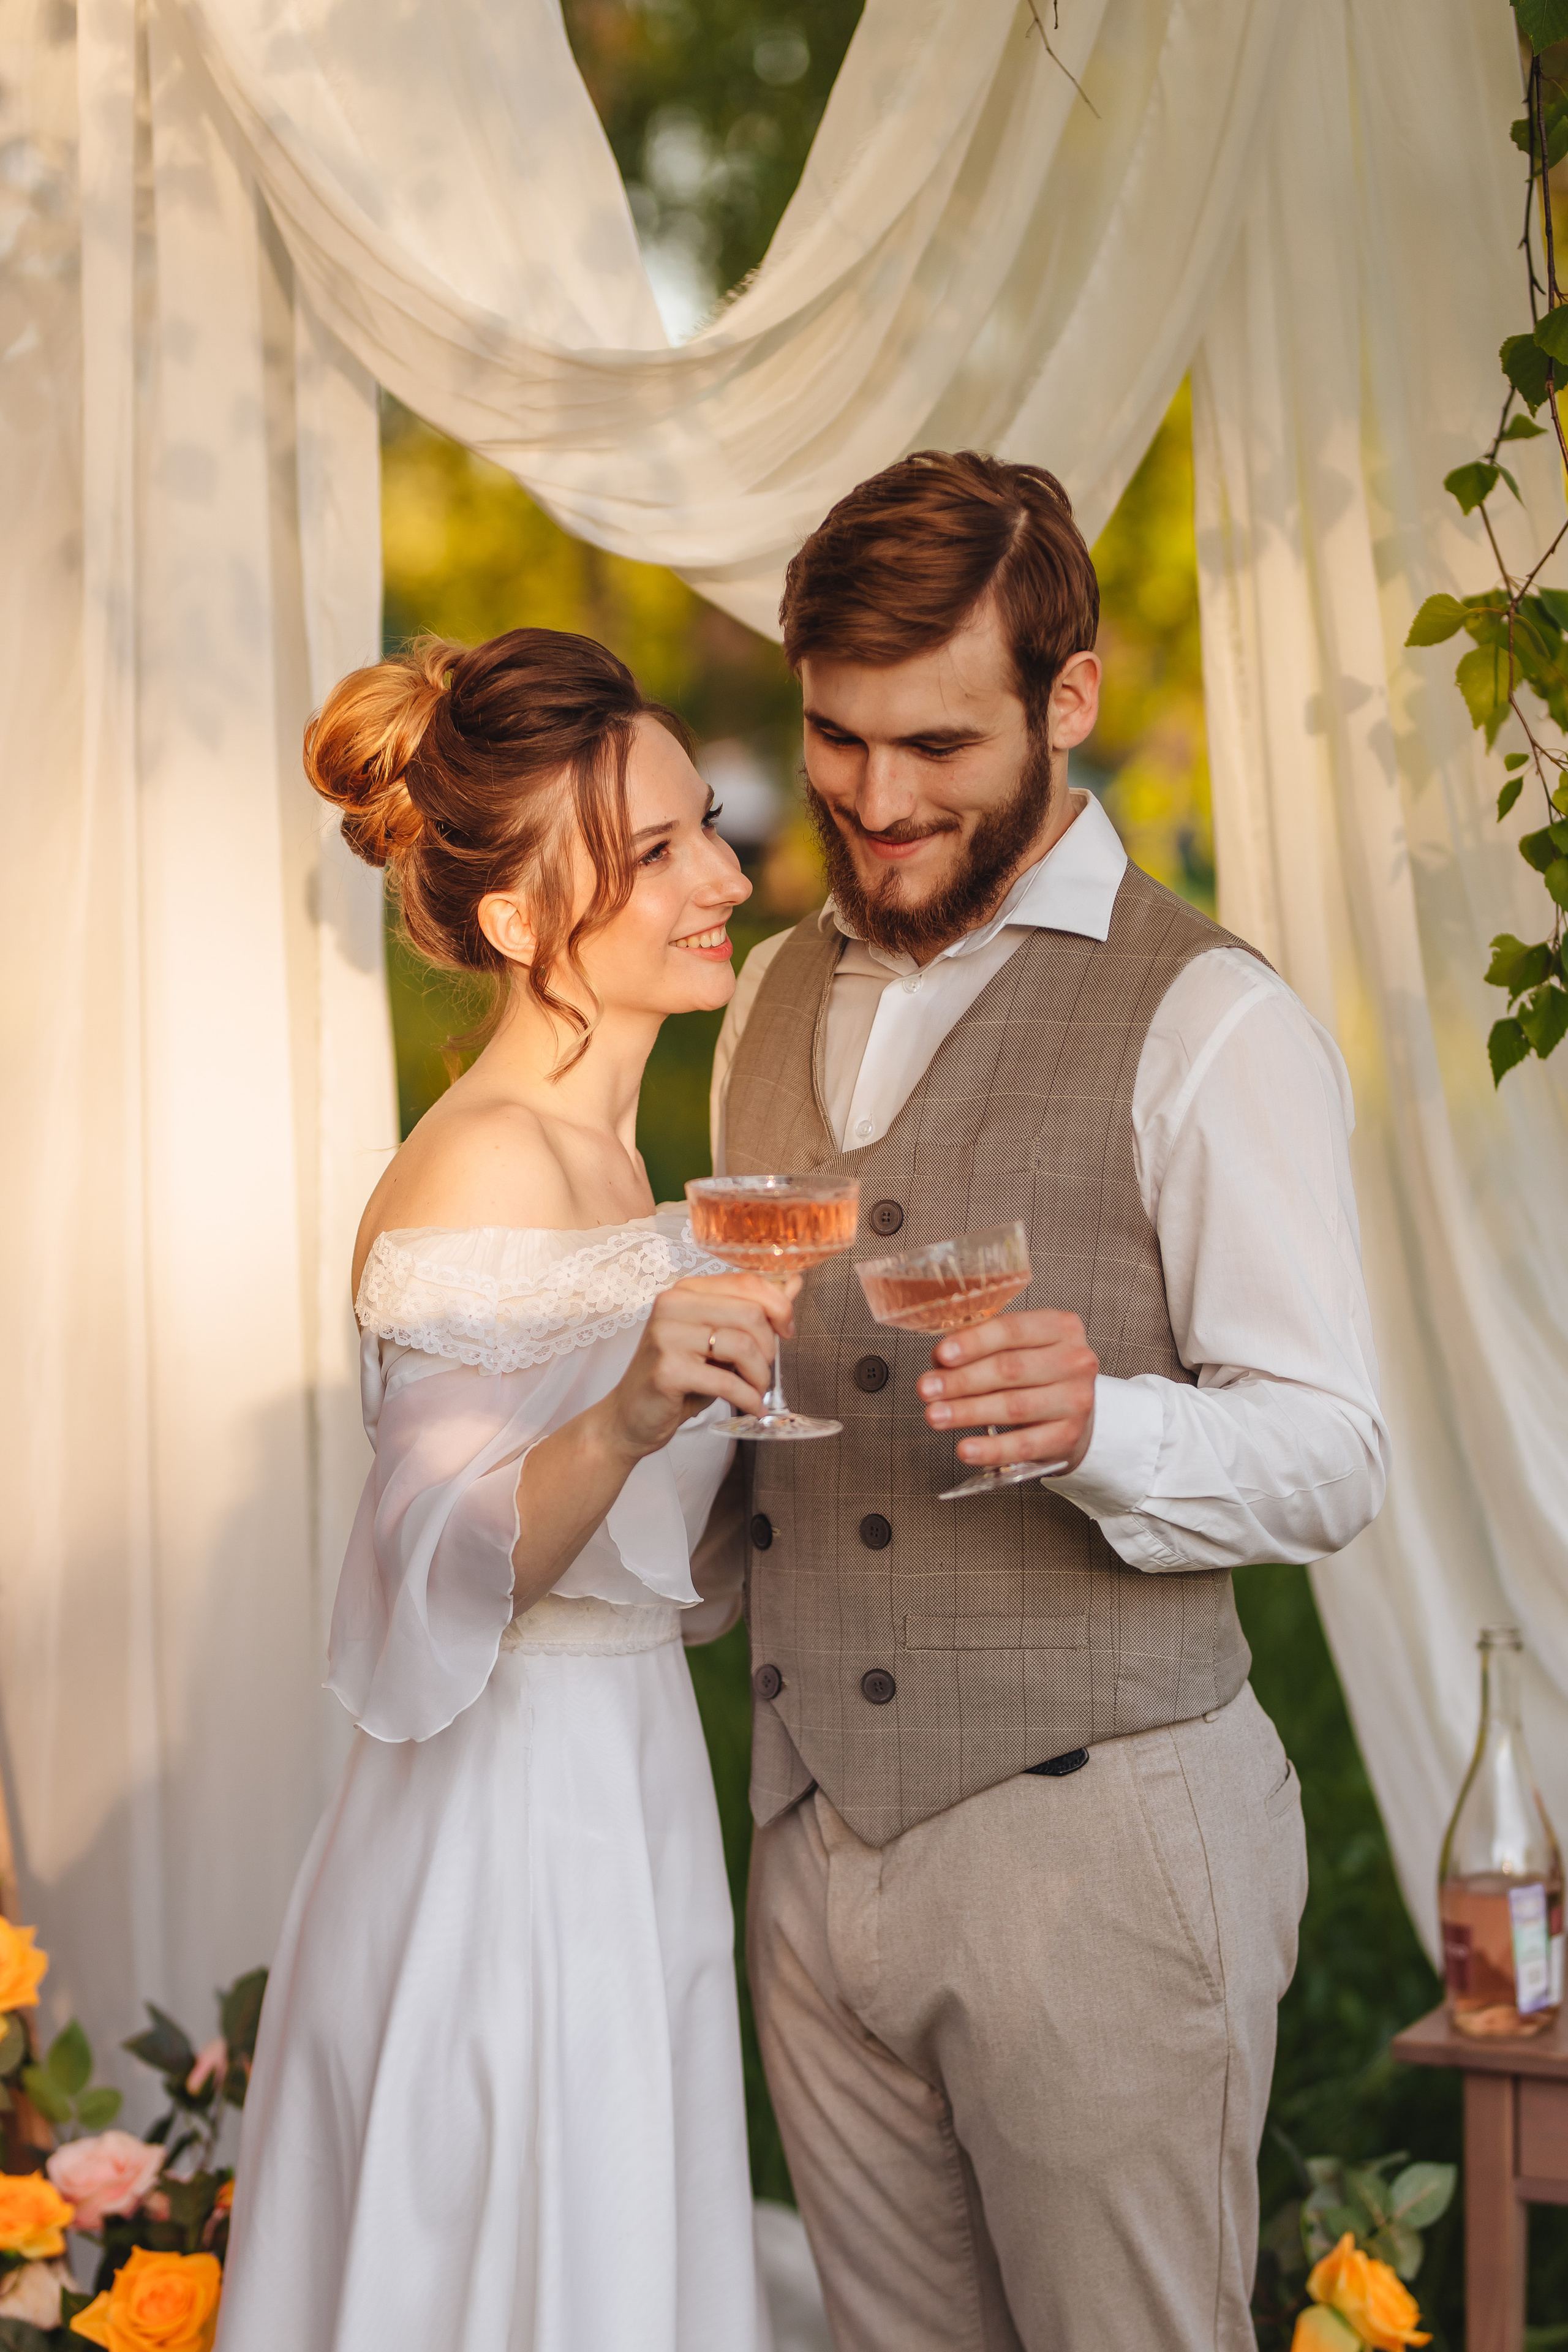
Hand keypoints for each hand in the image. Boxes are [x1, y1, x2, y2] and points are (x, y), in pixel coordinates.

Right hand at [603, 1272, 800, 1460]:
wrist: (631, 1416)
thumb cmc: (678, 1377)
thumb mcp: (717, 1341)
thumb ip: (752, 1313)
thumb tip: (791, 1283)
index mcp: (686, 1291)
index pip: (746, 1282)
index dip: (779, 1306)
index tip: (787, 1331)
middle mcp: (672, 1305)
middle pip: (750, 1313)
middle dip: (769, 1347)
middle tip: (764, 1370)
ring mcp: (666, 1336)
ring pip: (742, 1345)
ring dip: (760, 1376)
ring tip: (757, 1390)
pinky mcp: (667, 1370)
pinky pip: (726, 1381)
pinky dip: (748, 1398)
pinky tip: (752, 1407)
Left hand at [916, 1309, 1097, 1472]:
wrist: (1073, 1412)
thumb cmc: (1036, 1373)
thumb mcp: (1016, 1347)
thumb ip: (980, 1346)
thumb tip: (940, 1360)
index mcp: (1059, 1327)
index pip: (1011, 1329)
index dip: (973, 1343)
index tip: (941, 1355)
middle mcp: (1074, 1360)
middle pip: (1010, 1369)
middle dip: (961, 1380)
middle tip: (926, 1389)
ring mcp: (1076, 1400)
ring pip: (1014, 1406)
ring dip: (968, 1412)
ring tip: (936, 1416)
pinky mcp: (1069, 1436)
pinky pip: (1025, 1445)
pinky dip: (991, 1449)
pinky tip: (966, 1448)